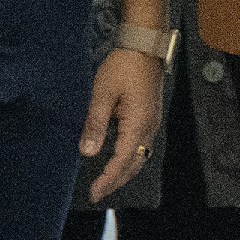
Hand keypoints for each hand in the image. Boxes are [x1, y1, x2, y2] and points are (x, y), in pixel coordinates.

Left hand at [81, 46, 166, 199]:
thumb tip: (88, 152)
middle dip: (117, 181)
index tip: (94, 192)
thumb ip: (95, 124)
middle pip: (135, 164)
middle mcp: (149, 127)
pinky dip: (130, 158)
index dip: (108, 179)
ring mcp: (152, 121)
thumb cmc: (124, 66)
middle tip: (98, 193)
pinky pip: (142, 145)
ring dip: (125, 171)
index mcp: (138, 124)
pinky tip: (119, 158)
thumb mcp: (103, 94)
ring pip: (141, 156)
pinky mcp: (150, 115)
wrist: (144, 46)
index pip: (123, 161)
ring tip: (107, 181)